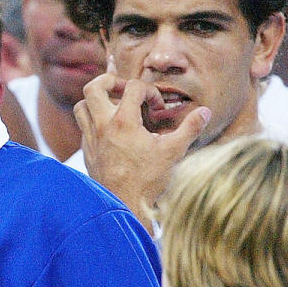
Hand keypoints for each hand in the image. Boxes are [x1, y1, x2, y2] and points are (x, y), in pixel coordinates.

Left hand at [73, 73, 210, 224]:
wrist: (124, 206)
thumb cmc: (148, 180)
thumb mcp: (174, 152)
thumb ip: (190, 128)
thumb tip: (206, 111)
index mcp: (123, 121)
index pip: (132, 87)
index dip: (149, 90)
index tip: (158, 106)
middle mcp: (102, 126)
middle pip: (92, 88)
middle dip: (108, 81)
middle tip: (123, 88)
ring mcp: (91, 139)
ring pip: (81, 107)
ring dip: (95, 101)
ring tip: (113, 105)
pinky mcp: (87, 152)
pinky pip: (83, 127)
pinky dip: (93, 121)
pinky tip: (110, 130)